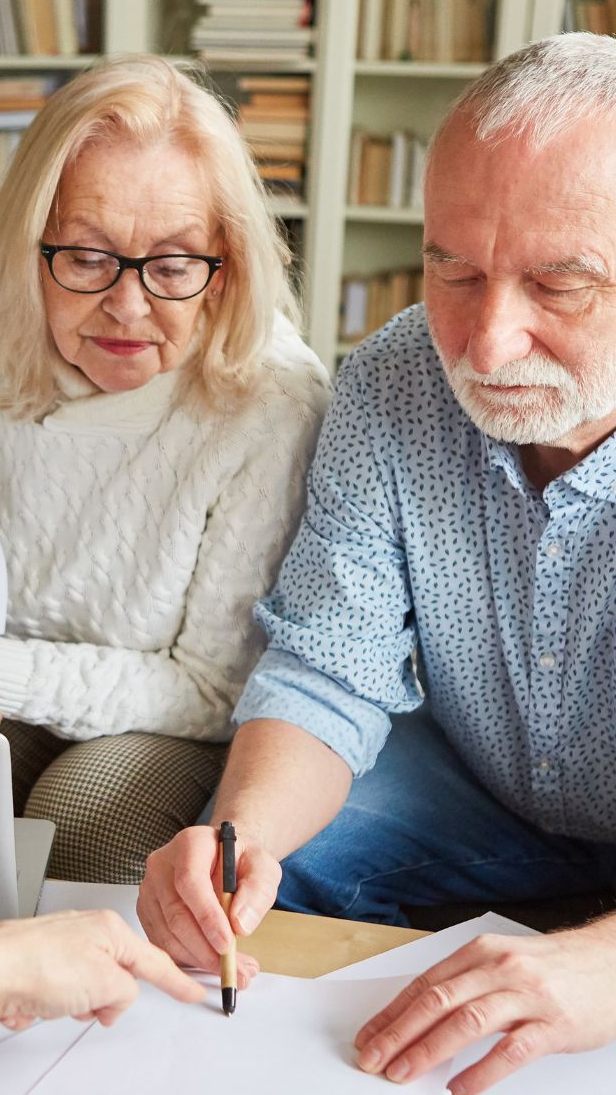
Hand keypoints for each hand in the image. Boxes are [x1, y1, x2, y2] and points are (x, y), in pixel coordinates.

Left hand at [0, 908, 204, 1028]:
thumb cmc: (38, 963)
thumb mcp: (103, 983)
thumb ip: (126, 993)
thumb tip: (118, 1001)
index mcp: (111, 930)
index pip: (155, 960)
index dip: (178, 980)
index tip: (193, 990)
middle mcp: (89, 933)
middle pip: (117, 979)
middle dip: (105, 1001)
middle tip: (90, 1005)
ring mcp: (64, 948)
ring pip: (87, 992)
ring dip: (74, 1006)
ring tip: (54, 1001)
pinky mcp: (42, 966)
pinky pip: (60, 997)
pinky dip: (49, 1006)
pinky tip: (35, 1002)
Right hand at [137, 825, 280, 981]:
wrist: (225, 860)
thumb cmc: (241, 861)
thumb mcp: (262, 867)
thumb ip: (257, 891)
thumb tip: (240, 924)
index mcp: (190, 843)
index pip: (191, 881)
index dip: (207, 916)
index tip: (228, 945)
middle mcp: (162, 864)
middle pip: (176, 913)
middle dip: (206, 949)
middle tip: (235, 969)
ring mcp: (150, 889)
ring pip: (167, 934)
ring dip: (199, 960)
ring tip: (233, 971)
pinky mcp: (147, 911)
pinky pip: (162, 944)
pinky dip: (187, 960)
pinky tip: (211, 963)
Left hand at [355, 917, 615, 1092]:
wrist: (609, 962)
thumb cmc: (553, 968)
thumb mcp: (503, 963)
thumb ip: (466, 984)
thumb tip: (418, 1018)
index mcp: (481, 952)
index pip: (426, 984)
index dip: (393, 1012)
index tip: (369, 1037)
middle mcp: (499, 968)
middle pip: (438, 1001)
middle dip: (399, 1033)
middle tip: (374, 1059)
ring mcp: (526, 995)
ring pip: (466, 1021)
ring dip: (429, 1050)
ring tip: (404, 1074)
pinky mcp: (553, 1024)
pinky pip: (511, 1051)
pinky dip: (481, 1072)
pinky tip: (460, 1089)